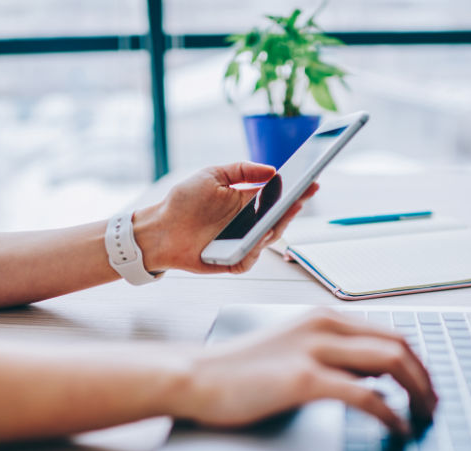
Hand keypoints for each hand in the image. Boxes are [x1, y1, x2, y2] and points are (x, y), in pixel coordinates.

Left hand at [133, 162, 318, 273]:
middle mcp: (248, 223)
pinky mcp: (232, 260)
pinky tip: (259, 238)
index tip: (310, 180)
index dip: (296, 190)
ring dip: (278, 226)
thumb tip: (272, 170)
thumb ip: (242, 170)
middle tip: (302, 196)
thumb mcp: (213, 175)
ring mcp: (242, 243)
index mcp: (247, 202)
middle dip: (293, 207)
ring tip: (285, 212)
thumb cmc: (184, 201)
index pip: (278, 196)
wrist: (160, 228)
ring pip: (268, 238)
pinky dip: (256, 250)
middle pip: (279, 218)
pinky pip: (250, 258)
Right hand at [171, 309, 436, 434]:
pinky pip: (365, 394)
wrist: (197, 376)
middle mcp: (325, 326)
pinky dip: (390, 412)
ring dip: (418, 391)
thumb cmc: (240, 369)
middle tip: (434, 404)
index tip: (426, 385)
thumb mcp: (293, 348)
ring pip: (391, 362)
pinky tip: (396, 427)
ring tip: (424, 416)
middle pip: (399, 344)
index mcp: (324, 317)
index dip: (417, 361)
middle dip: (426, 376)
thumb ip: (331, 354)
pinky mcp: (304, 379)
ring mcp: (315, 350)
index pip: (389, 333)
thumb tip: (373, 375)